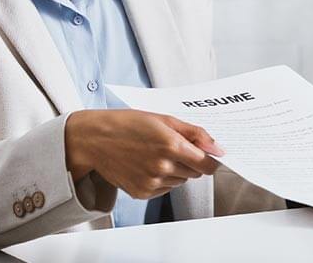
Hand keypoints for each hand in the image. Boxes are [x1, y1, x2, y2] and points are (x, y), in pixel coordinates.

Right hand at [64, 110, 223, 198]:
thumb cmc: (127, 124)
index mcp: (171, 146)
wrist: (95, 139)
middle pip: (195, 173)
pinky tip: (146, 165)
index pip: (207, 165)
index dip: (210, 159)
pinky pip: (165, 189)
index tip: (207, 154)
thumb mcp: (165, 119)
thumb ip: (195, 133)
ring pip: (180, 182)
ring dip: (176, 170)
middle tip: (170, 147)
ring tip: (155, 154)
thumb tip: (218, 148)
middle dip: (189, 161)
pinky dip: (162, 179)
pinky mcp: (142, 193)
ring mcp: (152, 183)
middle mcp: (163, 167)